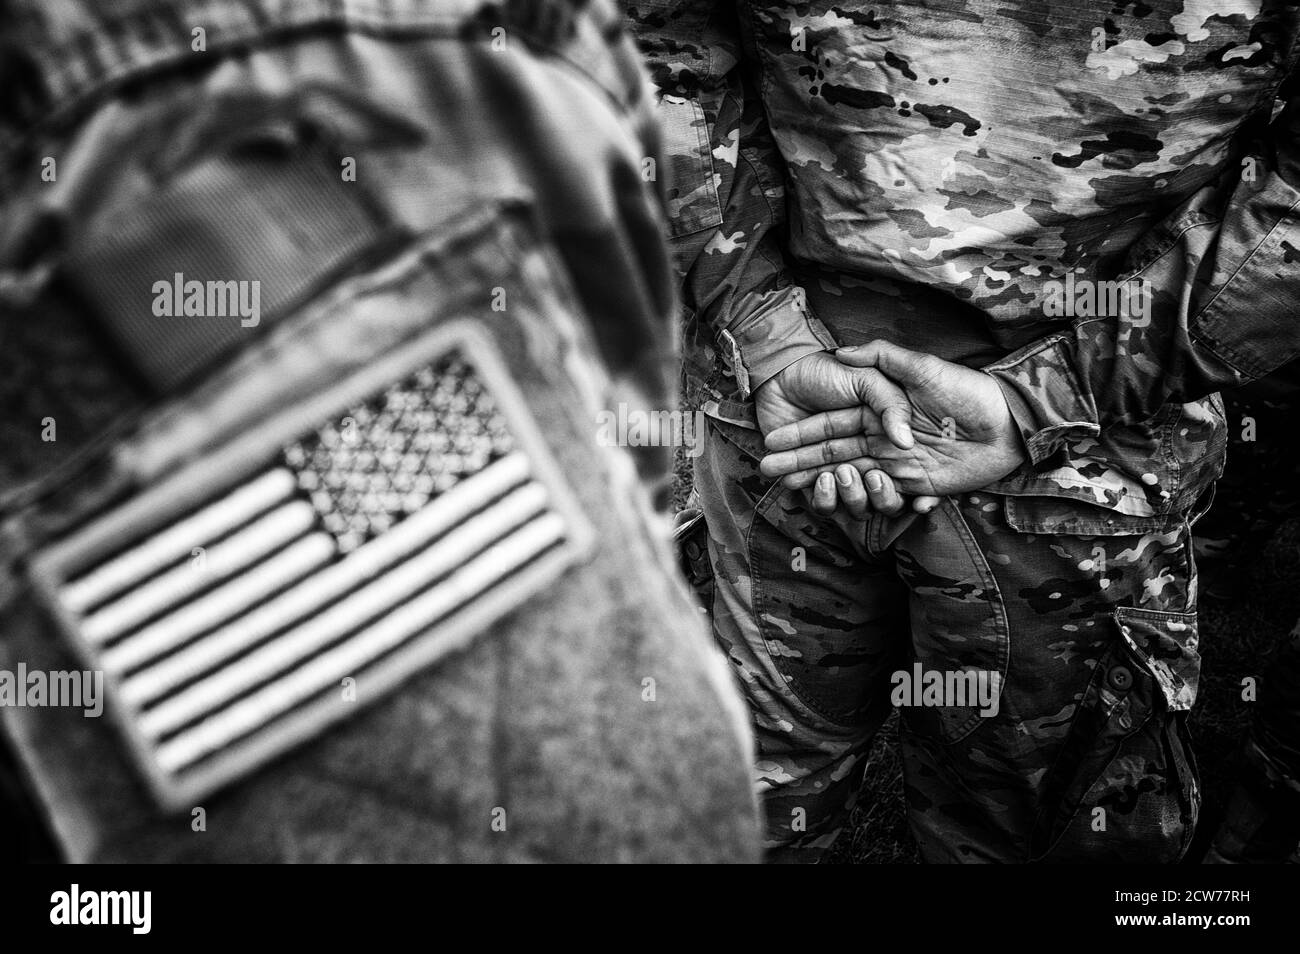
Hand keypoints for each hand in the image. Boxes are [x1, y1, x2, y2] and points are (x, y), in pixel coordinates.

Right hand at [759, 341, 1026, 497]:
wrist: (1010, 424)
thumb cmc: (967, 391)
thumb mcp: (924, 367)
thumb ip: (882, 357)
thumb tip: (842, 349)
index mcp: (877, 414)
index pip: (829, 428)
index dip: (800, 438)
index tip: (770, 445)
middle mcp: (882, 441)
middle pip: (833, 456)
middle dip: (799, 465)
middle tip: (768, 472)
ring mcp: (899, 465)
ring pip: (855, 481)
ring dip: (831, 488)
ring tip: (809, 492)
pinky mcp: (920, 486)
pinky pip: (890, 501)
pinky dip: (872, 504)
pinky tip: (844, 507)